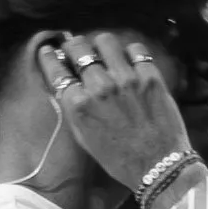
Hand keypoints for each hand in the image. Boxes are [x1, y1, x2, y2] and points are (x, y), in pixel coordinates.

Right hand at [40, 29, 191, 196]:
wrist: (158, 167)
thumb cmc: (118, 158)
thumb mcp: (84, 137)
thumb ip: (73, 108)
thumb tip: (66, 82)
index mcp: (79, 106)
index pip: (56, 70)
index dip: (49, 56)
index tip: (49, 50)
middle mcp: (100, 88)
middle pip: (78, 48)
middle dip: (75, 47)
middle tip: (78, 50)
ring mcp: (126, 80)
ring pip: (105, 41)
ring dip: (101, 45)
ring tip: (105, 54)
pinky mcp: (150, 77)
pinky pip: (135, 49)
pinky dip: (130, 53)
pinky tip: (130, 62)